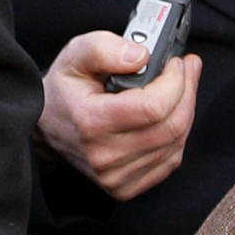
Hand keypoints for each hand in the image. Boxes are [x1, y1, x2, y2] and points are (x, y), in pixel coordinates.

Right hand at [36, 31, 200, 200]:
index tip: (175, 63)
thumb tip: (141, 56)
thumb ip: (104, 48)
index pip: (154, 107)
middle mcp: (104, 155)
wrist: (46, 128)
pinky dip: (177, 135)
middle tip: (187, 69)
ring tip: (180, 88)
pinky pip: (171, 161)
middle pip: (172, 126)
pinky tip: (168, 116)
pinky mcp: (125, 187)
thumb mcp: (75, 55)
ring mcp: (115, 176)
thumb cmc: (65, 90)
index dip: (175, 81)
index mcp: (91, 122)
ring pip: (176, 143)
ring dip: (186, 111)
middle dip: (188, 91)